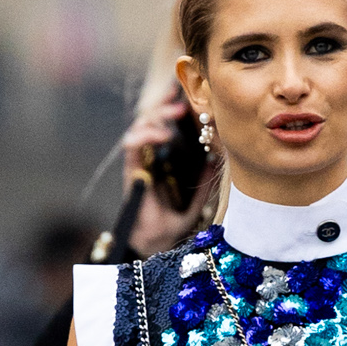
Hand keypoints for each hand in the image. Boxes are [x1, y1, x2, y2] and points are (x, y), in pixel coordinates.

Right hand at [119, 86, 215, 254]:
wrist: (155, 246)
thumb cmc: (170, 229)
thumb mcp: (195, 204)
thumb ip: (202, 184)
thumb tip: (214, 161)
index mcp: (158, 163)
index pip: (160, 128)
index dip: (167, 111)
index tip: (182, 99)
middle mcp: (146, 160)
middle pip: (148, 123)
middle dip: (163, 108)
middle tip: (181, 104)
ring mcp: (137, 165)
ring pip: (139, 128)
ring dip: (156, 117)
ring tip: (174, 114)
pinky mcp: (132, 173)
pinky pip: (132, 147)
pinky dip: (146, 136)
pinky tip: (163, 135)